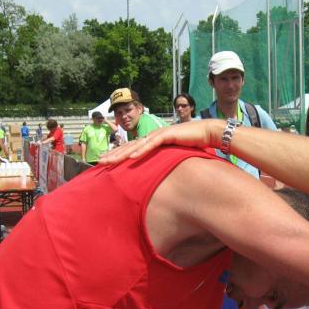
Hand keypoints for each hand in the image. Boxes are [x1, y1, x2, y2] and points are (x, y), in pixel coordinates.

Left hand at [99, 120, 222, 166]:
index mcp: (153, 141)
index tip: (106, 163)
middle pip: (129, 146)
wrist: (208, 133)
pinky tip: (130, 158)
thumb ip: (165, 162)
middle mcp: (153, 136)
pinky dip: (140, 151)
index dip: (118, 155)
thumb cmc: (193, 145)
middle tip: (100, 162)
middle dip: (114, 154)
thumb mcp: (175, 156)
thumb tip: (159, 175)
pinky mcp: (168, 135)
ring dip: (122, 154)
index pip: (132, 148)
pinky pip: (151, 145)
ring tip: (109, 161)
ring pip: (136, 145)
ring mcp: (159, 134)